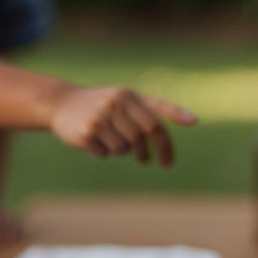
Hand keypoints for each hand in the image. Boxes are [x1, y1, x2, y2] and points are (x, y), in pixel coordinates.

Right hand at [49, 86, 196, 166]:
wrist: (62, 104)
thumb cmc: (102, 105)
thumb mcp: (123, 102)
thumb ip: (148, 113)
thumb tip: (187, 122)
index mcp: (128, 95)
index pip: (157, 109)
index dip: (177, 115)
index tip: (194, 122)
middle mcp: (116, 103)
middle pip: (144, 134)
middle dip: (152, 152)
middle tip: (151, 162)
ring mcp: (100, 117)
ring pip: (125, 147)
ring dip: (122, 151)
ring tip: (110, 140)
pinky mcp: (87, 132)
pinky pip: (106, 153)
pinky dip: (104, 152)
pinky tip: (93, 141)